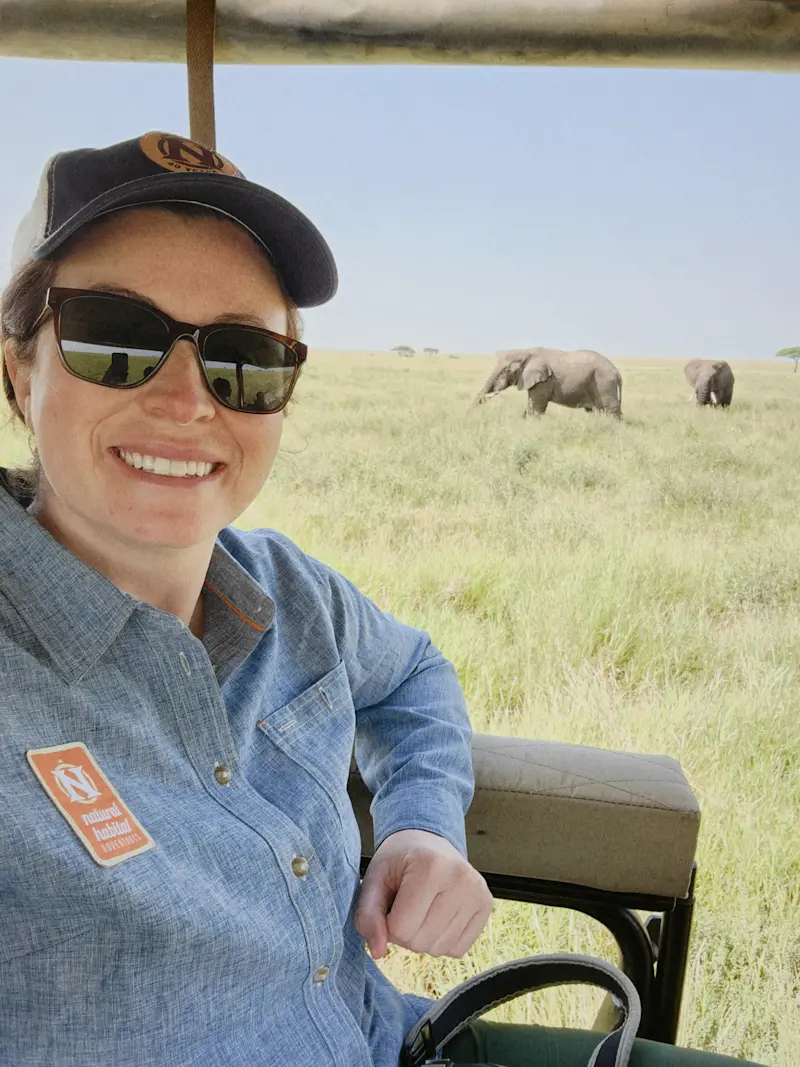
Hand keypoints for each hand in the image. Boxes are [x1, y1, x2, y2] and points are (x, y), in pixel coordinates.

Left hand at [354, 828, 492, 958]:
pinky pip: (458, 949)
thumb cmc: (399, 861)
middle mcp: (460, 878)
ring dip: (424, 937)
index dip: (388, 922)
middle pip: (419, 942)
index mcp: (430, 866)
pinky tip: (439, 914)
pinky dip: (443, 940)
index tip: (392, 902)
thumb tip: (377, 952)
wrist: (428, 842)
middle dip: (405, 932)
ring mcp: (478, 892)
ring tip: (423, 908)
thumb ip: (368, 915)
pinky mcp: (487, 905)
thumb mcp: (374, 880)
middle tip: (407, 904)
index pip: (400, 929)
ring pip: (439, 950)